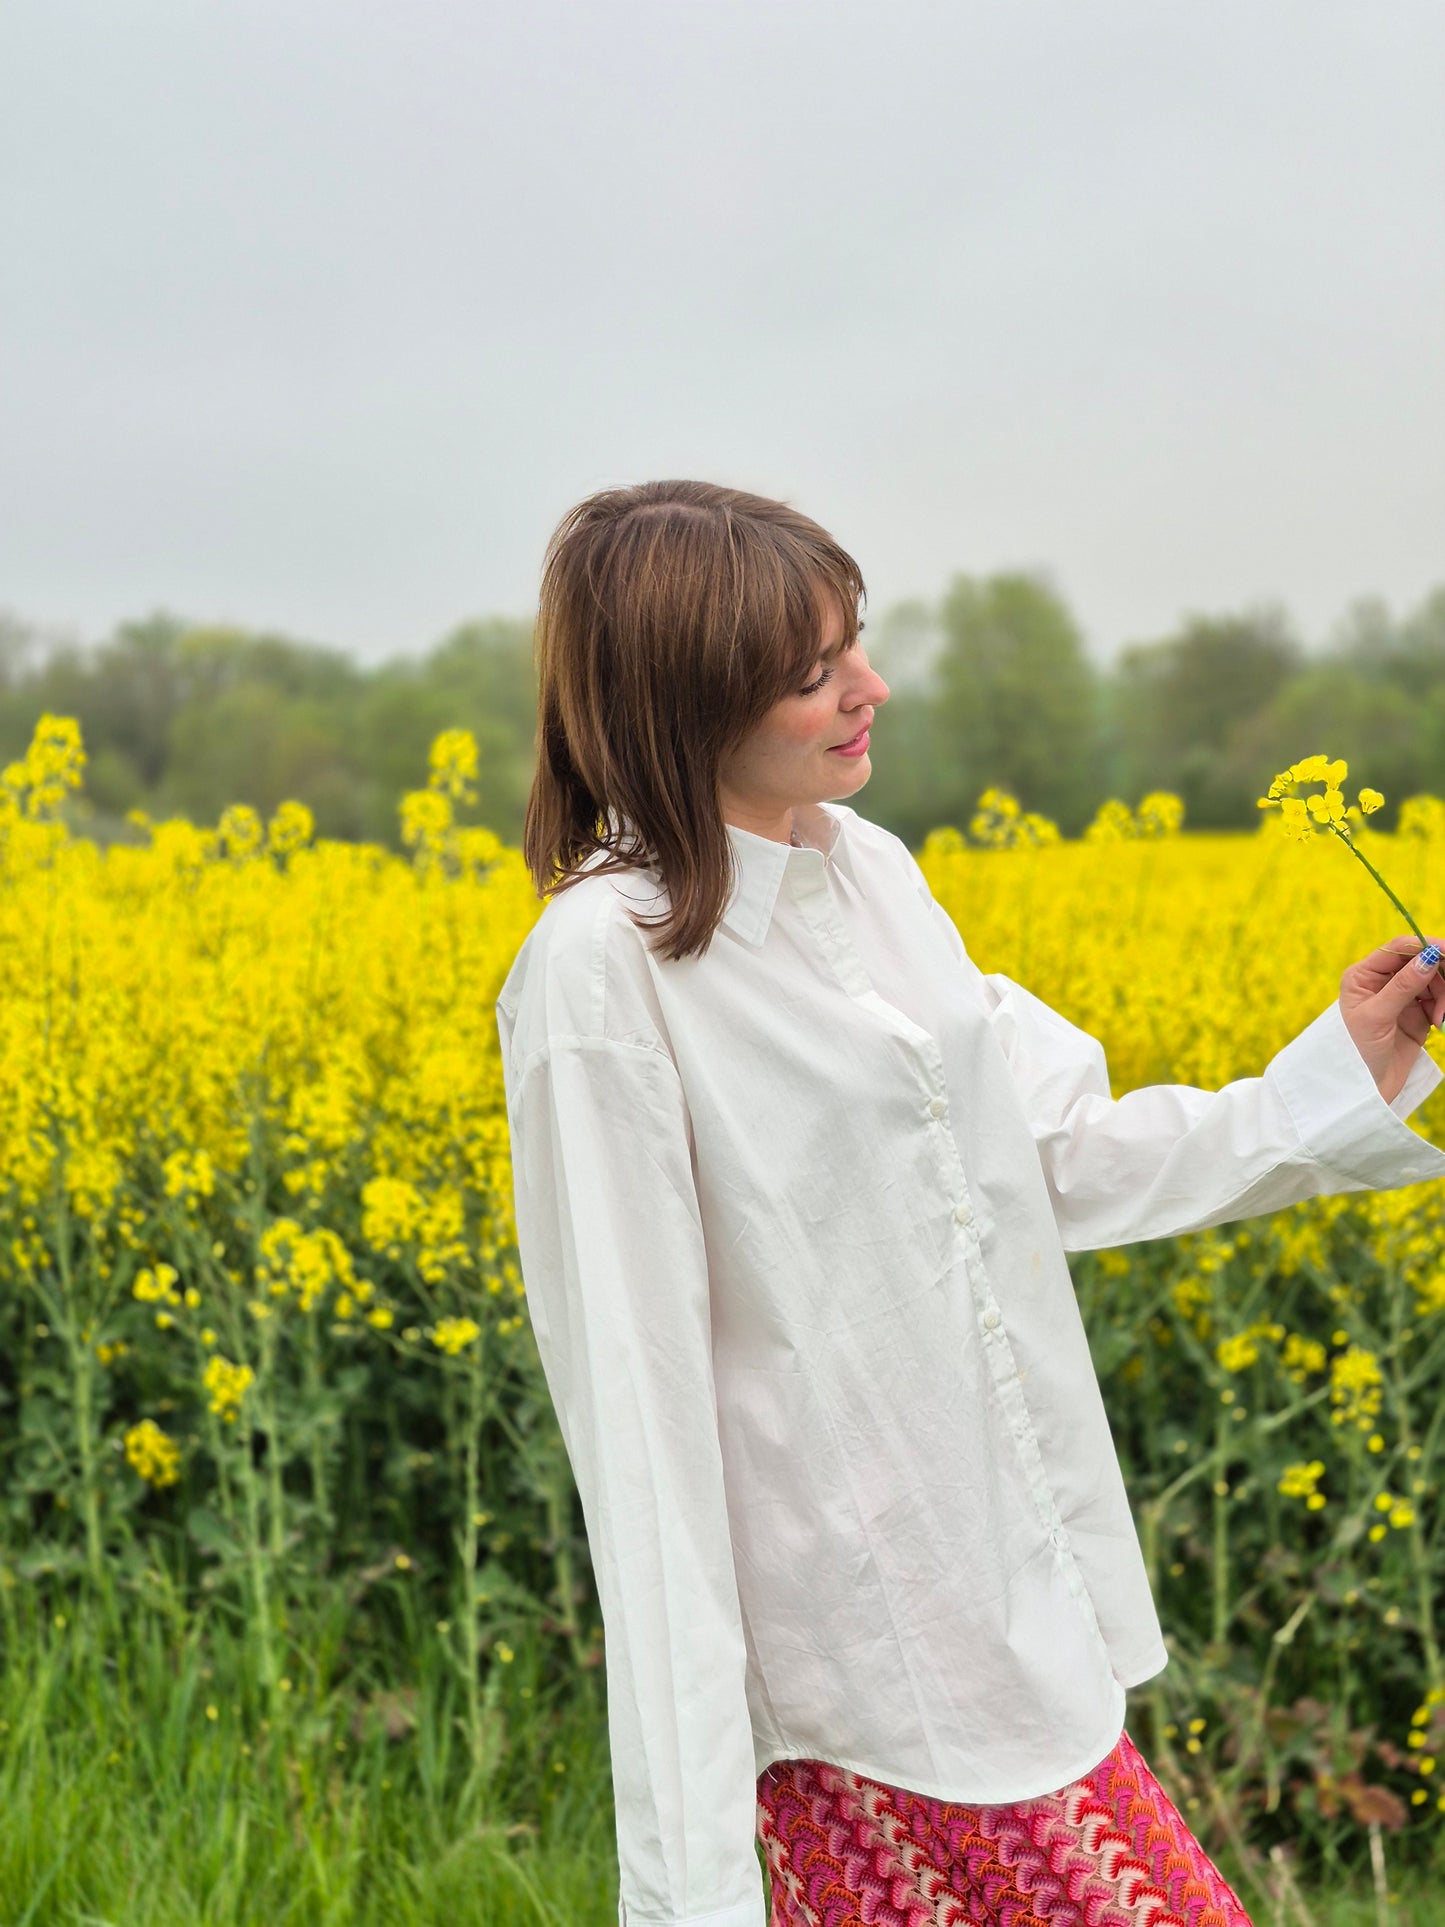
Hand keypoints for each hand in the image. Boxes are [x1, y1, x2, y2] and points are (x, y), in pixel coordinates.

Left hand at [1339, 935, 1444, 1104]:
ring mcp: (1401, 997)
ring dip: (1444, 995)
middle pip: (1421, 961)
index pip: (1399, 948)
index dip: (1426, 946)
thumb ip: (1404, 985)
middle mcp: (1381, 981)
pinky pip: (1439, 999)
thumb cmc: (1358, 1050)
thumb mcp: (1377, 1016)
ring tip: (1440, 1018)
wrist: (1365, 1089)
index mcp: (1363, 975)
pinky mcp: (1417, 1014)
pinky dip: (1444, 1007)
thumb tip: (1430, 955)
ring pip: (1435, 980)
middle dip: (1440, 975)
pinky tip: (1440, 1023)